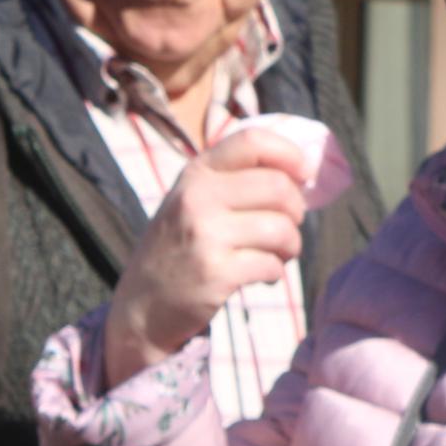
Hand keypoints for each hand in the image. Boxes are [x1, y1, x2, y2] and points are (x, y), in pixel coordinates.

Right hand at [101, 128, 314, 390]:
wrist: (142, 305)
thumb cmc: (179, 248)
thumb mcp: (192, 200)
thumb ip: (233, 181)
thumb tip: (300, 172)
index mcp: (196, 173)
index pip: (253, 141)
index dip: (289, 154)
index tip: (303, 174)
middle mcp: (197, 197)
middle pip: (279, 187)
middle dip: (296, 211)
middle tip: (287, 227)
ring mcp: (205, 235)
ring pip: (282, 229)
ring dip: (291, 246)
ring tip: (279, 254)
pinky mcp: (215, 273)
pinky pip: (272, 264)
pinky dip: (276, 272)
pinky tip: (263, 276)